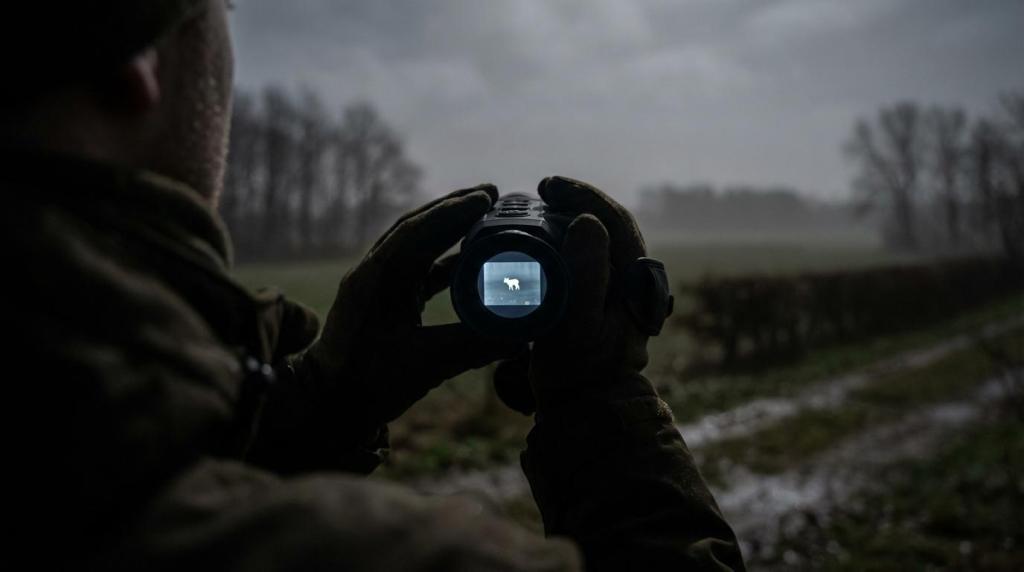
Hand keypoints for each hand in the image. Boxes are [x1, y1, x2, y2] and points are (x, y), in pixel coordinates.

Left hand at [306, 184, 520, 425]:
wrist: (327, 406)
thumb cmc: (368, 385)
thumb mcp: (426, 364)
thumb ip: (475, 347)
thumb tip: (523, 334)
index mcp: (376, 279)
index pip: (417, 232)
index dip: (453, 211)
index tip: (486, 196)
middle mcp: (374, 273)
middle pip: (417, 228)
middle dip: (453, 210)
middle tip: (491, 194)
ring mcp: (377, 286)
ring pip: (417, 247)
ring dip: (449, 232)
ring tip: (486, 220)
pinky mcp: (384, 301)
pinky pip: (418, 271)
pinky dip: (445, 262)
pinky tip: (473, 263)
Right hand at [494, 176, 653, 413]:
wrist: (585, 408)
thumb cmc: (578, 370)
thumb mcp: (576, 326)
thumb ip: (586, 277)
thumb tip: (587, 223)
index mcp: (634, 281)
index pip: (615, 220)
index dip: (582, 196)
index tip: (548, 187)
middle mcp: (634, 281)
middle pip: (611, 224)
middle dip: (578, 201)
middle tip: (544, 191)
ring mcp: (620, 291)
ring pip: (602, 239)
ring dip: (574, 217)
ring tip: (543, 207)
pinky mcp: (604, 301)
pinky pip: (591, 256)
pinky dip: (570, 239)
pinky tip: (549, 236)